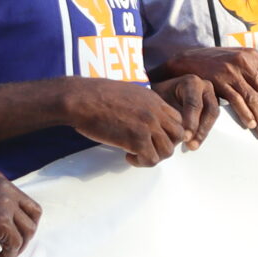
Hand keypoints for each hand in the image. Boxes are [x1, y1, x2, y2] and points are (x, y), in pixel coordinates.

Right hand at [0, 172, 40, 256]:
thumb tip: (0, 220)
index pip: (23, 200)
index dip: (22, 219)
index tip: (14, 232)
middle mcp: (4, 188)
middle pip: (33, 213)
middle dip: (27, 232)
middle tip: (15, 246)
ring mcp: (4, 205)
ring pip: (27, 230)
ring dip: (18, 246)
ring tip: (5, 255)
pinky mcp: (0, 222)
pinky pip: (15, 243)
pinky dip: (9, 254)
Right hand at [63, 79, 197, 166]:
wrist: (79, 99)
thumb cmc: (94, 96)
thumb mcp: (127, 93)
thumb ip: (142, 105)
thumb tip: (143, 118)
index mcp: (154, 100)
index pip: (177, 120)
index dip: (168, 132)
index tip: (154, 137)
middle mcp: (155, 112)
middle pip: (178, 135)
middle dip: (166, 145)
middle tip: (148, 148)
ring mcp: (147, 126)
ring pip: (167, 151)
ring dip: (154, 156)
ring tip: (137, 155)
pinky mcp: (136, 140)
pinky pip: (151, 160)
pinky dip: (141, 162)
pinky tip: (128, 157)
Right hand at [160, 44, 257, 137]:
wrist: (189, 59)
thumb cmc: (217, 63)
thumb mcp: (240, 60)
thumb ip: (256, 72)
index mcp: (254, 57)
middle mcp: (245, 62)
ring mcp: (232, 71)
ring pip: (253, 98)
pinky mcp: (219, 80)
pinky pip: (237, 100)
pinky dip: (245, 114)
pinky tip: (250, 124)